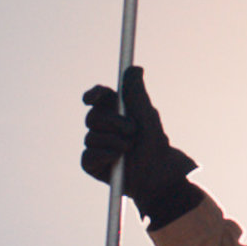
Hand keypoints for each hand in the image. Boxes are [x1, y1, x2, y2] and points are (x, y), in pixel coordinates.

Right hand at [80, 66, 200, 226]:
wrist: (157, 177)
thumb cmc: (156, 146)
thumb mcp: (148, 118)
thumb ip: (138, 94)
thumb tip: (134, 68)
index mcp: (116, 112)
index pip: (98, 98)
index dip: (93, 95)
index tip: (94, 98)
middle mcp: (103, 127)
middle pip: (93, 116)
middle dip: (113, 122)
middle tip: (133, 130)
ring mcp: (95, 145)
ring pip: (91, 137)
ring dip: (114, 142)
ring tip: (130, 149)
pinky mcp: (91, 163)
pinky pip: (88, 156)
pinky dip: (105, 156)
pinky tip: (117, 161)